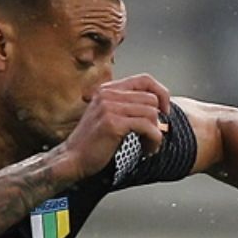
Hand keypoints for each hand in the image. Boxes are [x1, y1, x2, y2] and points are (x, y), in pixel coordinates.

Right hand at [53, 74, 170, 177]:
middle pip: (151, 99)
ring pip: (151, 113)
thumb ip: (128, 107)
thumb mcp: (108, 116)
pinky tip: (147, 150)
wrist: (72, 158)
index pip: (144, 79)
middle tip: (152, 137)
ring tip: (148, 146)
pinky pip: (146, 127)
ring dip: (155, 134)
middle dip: (158, 120)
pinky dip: (153, 140)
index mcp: (108, 89)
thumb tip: (158, 109)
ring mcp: (109, 107)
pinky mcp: (113, 123)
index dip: (161, 93)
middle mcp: (108, 94)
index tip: (165, 111)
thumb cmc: (92, 142)